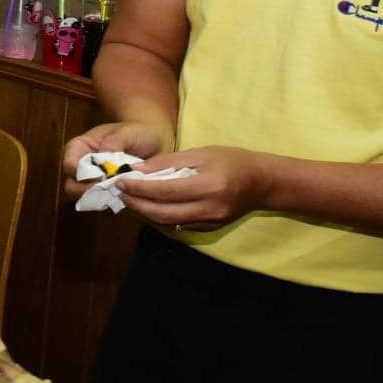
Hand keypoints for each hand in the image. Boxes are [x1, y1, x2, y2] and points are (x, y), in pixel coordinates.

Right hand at [60, 120, 171, 200]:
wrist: (152, 143)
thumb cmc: (136, 133)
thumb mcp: (127, 132)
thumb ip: (114, 142)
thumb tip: (105, 158)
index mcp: (80, 147)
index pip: (70, 163)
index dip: (81, 173)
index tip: (100, 177)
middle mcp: (81, 166)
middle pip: (72, 185)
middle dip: (87, 191)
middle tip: (108, 189)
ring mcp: (92, 181)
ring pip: (84, 197)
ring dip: (99, 198)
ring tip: (119, 191)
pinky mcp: (104, 192)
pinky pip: (100, 202)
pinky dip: (110, 202)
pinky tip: (124, 195)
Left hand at [113, 145, 270, 230]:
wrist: (262, 183)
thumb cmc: (232, 161)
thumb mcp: (200, 153)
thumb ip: (168, 163)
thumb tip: (137, 171)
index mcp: (208, 186)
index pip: (164, 191)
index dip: (139, 188)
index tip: (120, 181)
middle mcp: (209, 209)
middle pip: (162, 213)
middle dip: (136, 204)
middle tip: (119, 193)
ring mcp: (210, 222)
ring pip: (167, 223)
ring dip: (144, 214)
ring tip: (129, 200)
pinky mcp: (209, 229)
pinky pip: (178, 226)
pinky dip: (160, 218)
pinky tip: (149, 208)